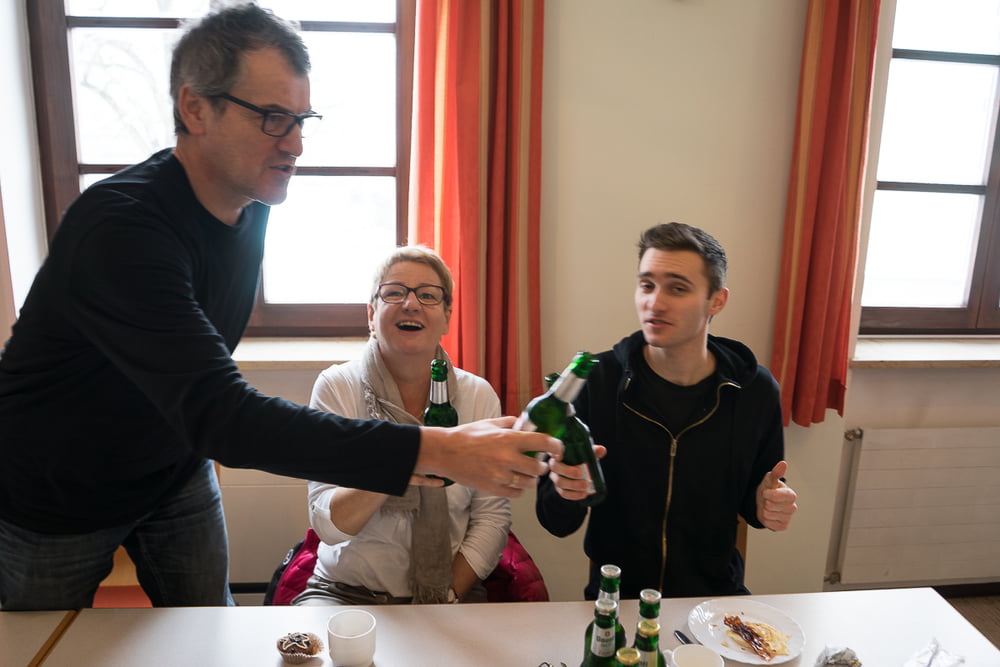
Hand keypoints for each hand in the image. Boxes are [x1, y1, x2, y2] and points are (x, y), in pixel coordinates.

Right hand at [416, 416, 561, 497]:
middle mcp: (507, 458)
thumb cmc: (467, 436)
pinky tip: (515, 482)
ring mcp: (500, 476)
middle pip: (539, 468)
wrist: (446, 453)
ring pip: (529, 483)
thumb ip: (511, 423)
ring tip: (525, 473)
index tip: (558, 449)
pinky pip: (517, 494)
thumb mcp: (490, 423)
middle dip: (541, 466)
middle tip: (537, 462)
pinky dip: (519, 490)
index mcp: (508, 439)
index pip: (542, 442)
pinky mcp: (493, 489)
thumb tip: (526, 423)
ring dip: (531, 479)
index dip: (556, 446)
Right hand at [548, 443, 605, 500]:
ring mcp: (556, 478)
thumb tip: (601, 450)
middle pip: (555, 467)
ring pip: (559, 482)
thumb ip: (593, 451)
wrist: (579, 475)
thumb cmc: (581, 461)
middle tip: (581, 474)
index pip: (552, 450)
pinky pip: (564, 493)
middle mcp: (555, 464)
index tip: (561, 455)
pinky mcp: (559, 489)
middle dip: (568, 471)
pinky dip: (574, 495)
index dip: (554, 452)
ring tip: (585, 485)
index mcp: (559, 453)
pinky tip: (583, 494)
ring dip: (573, 485)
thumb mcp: (587, 454)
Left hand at [756, 460, 796, 530]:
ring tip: (767, 507)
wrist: (763, 503)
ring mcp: (788, 518)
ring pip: (769, 515)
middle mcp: (792, 507)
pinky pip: (770, 524)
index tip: (765, 492)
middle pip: (771, 506)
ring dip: (763, 511)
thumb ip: (776, 473)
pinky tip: (768, 515)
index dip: (770, 494)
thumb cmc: (768, 489)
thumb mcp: (769, 480)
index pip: (780, 496)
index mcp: (791, 495)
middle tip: (766, 500)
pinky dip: (765, 520)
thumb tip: (783, 463)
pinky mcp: (783, 526)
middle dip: (764, 502)